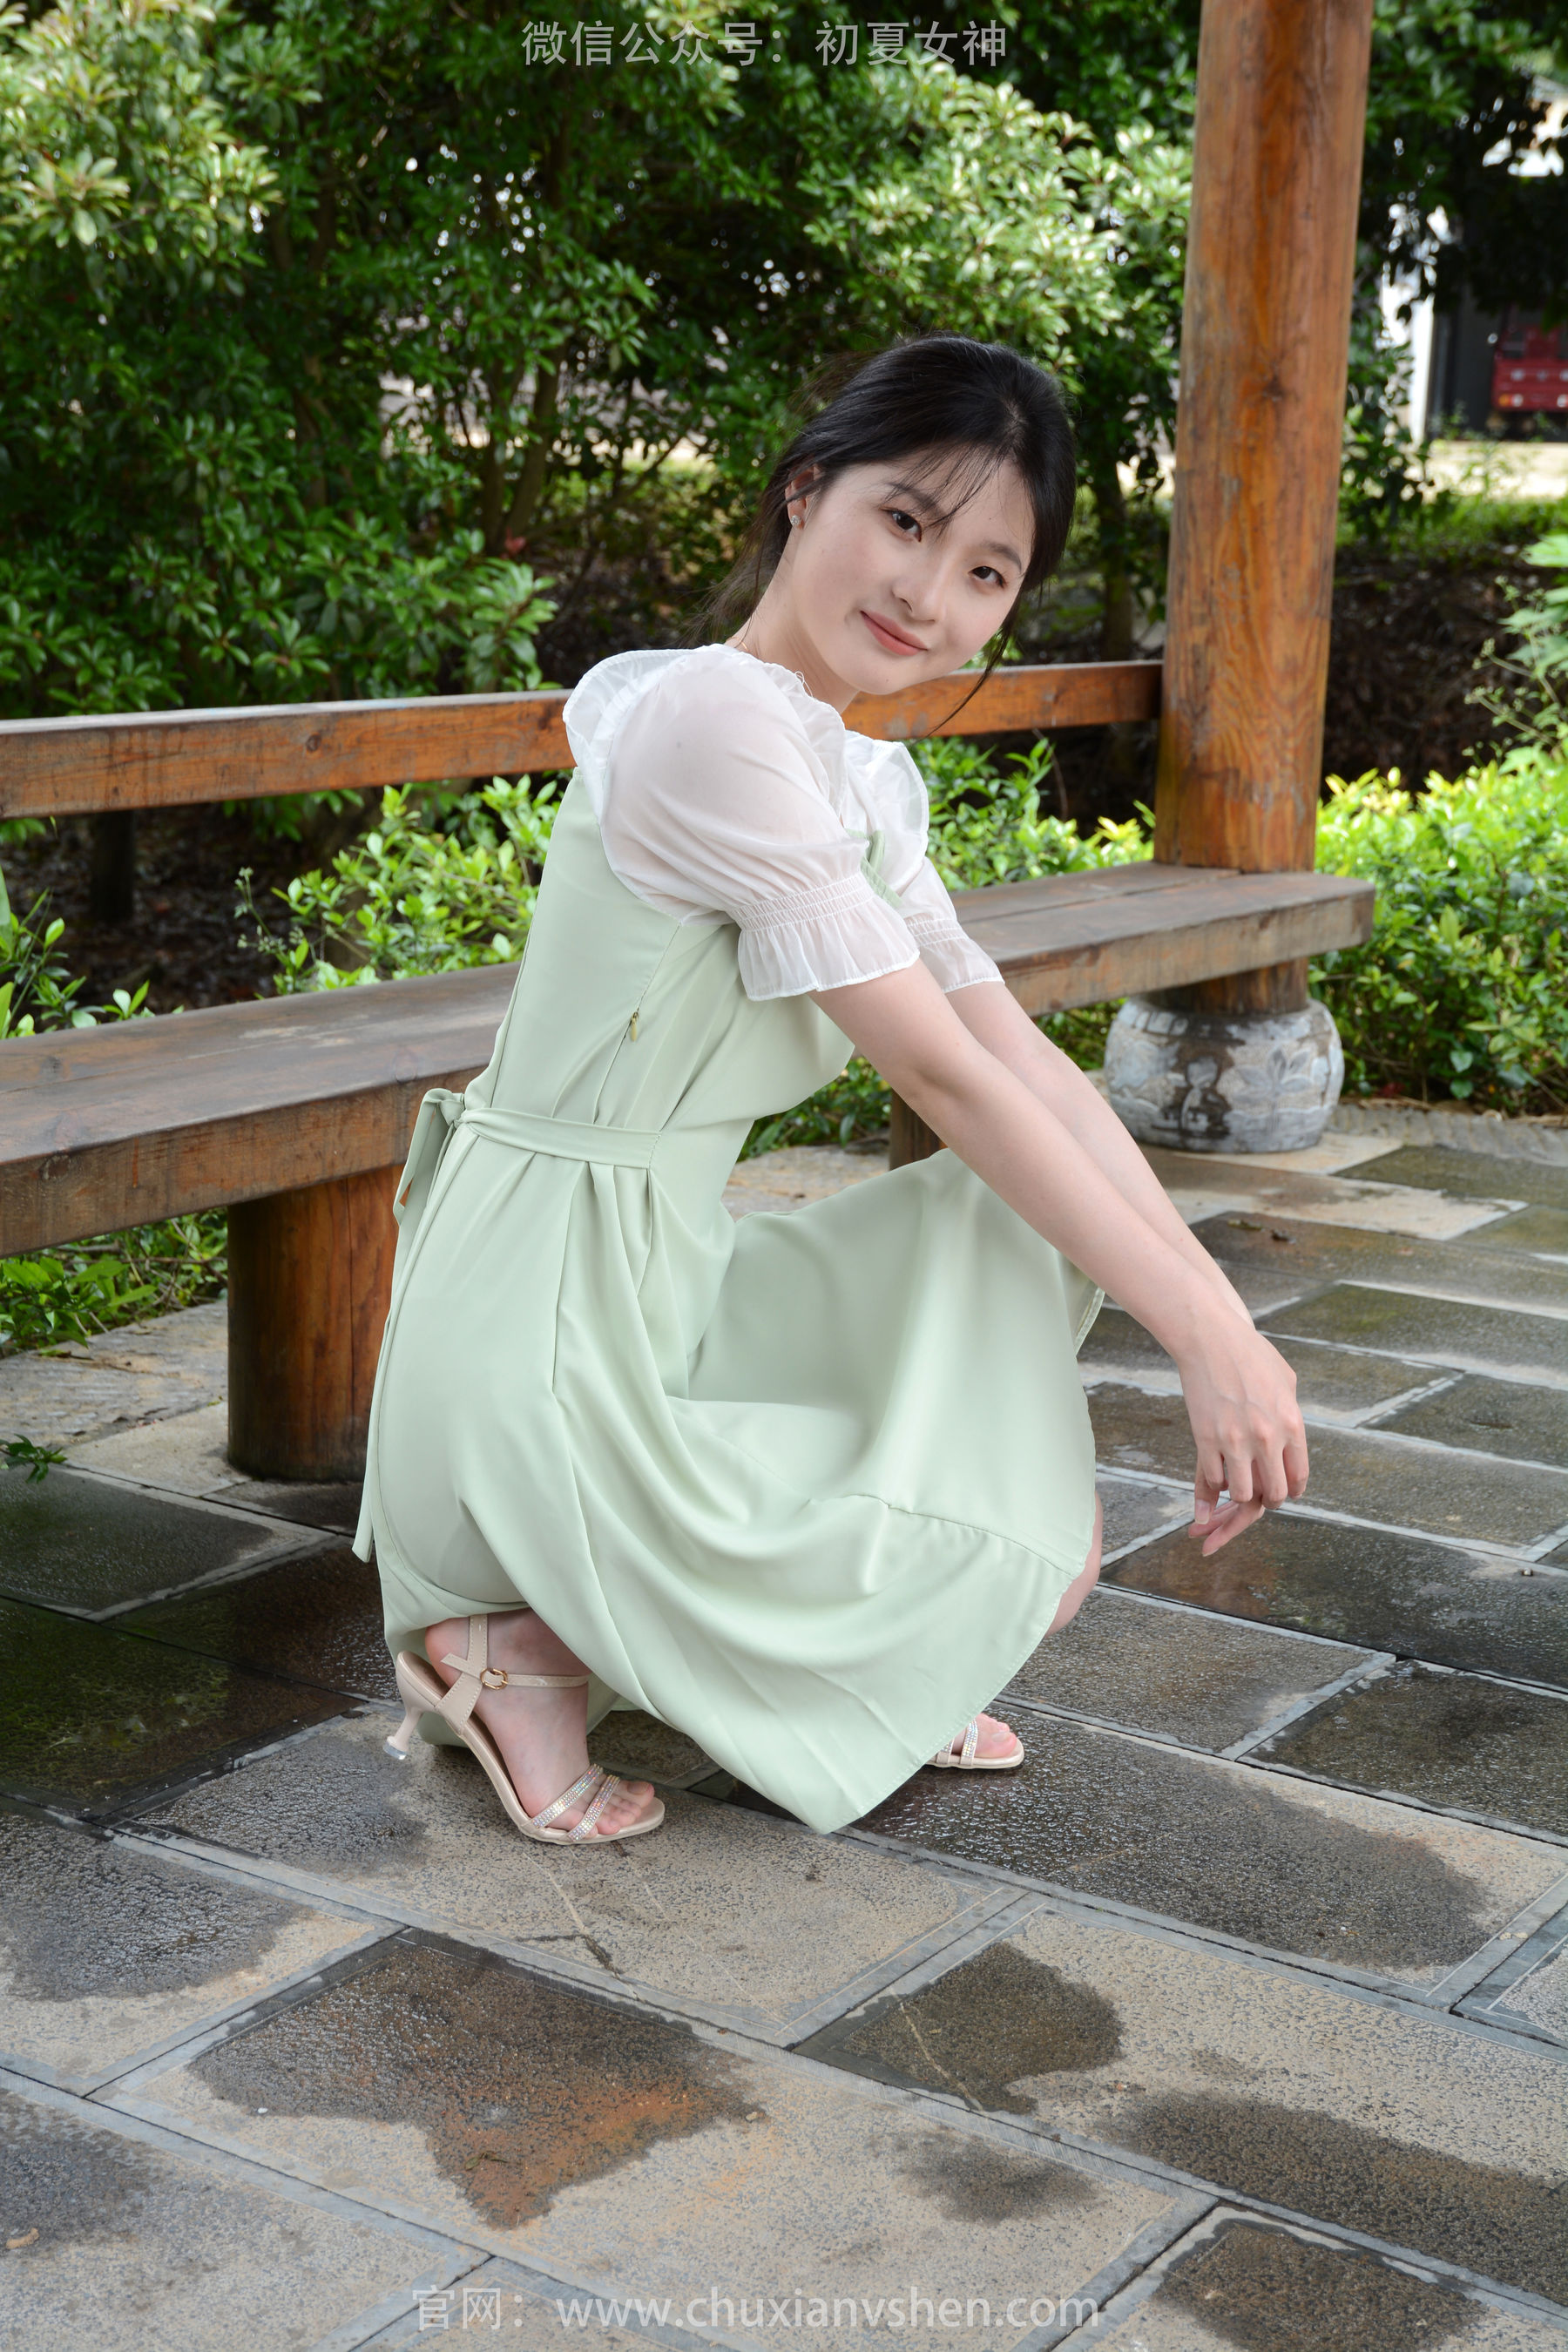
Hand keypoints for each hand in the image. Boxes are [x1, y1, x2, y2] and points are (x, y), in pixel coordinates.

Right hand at [1175, 1320, 1308, 1556]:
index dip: (1292, 1489)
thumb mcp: (1286, 1381)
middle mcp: (1267, 1437)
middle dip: (1268, 1499)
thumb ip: (1291, 1413)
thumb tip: (1291, 1435)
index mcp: (1292, 1423)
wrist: (1210, 1337)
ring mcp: (1236, 1440)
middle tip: (1260, 1493)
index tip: (1285, 1489)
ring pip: (1242, 1494)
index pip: (1299, 1476)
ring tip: (1236, 1485)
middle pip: (1274, 1493)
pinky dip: (1213, 1486)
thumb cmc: (1250, 1353)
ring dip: (1239, 1495)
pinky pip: (1213, 1479)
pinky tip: (1214, 1477)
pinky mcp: (1206, 1439)